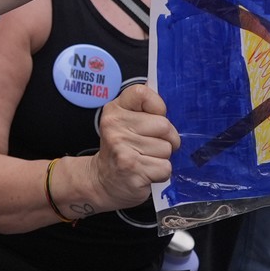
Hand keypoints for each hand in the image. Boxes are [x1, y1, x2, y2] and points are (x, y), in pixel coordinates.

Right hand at [91, 83, 178, 209]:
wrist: (102, 181)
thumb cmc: (122, 150)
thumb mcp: (125, 123)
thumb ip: (142, 109)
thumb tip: (157, 90)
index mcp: (114, 110)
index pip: (142, 93)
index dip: (157, 106)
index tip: (152, 119)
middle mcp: (114, 126)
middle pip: (164, 125)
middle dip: (166, 139)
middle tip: (151, 147)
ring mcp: (122, 148)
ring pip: (167, 148)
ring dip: (162, 158)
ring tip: (145, 160)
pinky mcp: (132, 169)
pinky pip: (165, 167)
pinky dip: (161, 173)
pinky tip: (146, 173)